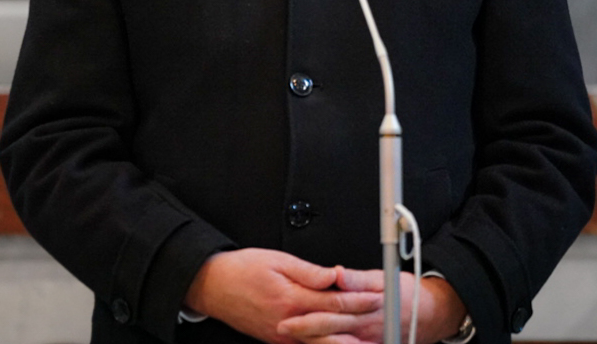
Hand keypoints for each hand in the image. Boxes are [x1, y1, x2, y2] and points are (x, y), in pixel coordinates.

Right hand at [183, 248, 380, 343]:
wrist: (213, 287)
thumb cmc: (242, 270)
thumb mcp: (277, 260)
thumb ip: (308, 272)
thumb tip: (334, 275)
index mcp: (291, 299)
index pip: (334, 301)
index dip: (359, 299)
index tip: (377, 295)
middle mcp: (288, 323)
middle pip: (333, 325)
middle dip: (360, 320)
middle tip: (383, 315)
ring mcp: (283, 336)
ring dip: (346, 342)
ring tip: (368, 340)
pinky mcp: (277, 341)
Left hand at [277, 268, 466, 343]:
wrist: (430, 314)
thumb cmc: (406, 293)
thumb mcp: (382, 278)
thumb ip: (356, 278)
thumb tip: (336, 273)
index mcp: (365, 307)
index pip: (330, 314)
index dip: (307, 318)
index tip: (288, 318)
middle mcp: (365, 328)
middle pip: (328, 333)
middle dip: (302, 333)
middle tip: (281, 329)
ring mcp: (368, 342)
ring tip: (292, 341)